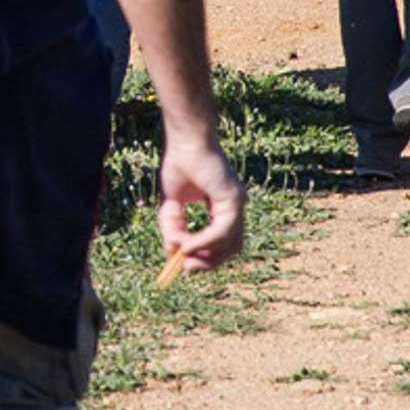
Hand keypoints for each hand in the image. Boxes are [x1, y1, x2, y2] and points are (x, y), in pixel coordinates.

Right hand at [158, 132, 247, 272]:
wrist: (186, 140)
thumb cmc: (180, 164)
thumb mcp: (171, 203)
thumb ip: (173, 226)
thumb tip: (172, 251)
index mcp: (224, 207)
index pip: (224, 241)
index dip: (206, 256)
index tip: (184, 264)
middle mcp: (236, 207)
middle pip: (232, 248)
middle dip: (210, 262)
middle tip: (186, 268)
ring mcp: (238, 204)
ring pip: (231, 243)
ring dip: (207, 254)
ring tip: (184, 254)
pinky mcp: (234, 200)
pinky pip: (222, 231)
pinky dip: (205, 241)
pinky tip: (187, 245)